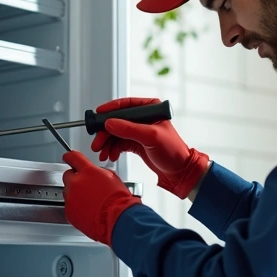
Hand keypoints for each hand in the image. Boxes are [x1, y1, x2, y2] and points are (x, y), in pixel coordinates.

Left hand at [62, 151, 141, 246]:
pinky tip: (88, 209)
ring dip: (76, 194)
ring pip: (68, 191)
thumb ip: (96, 172)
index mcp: (87, 172)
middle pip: (68, 175)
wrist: (117, 220)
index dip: (70, 157)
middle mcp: (76, 183)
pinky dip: (76, 207)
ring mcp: (71, 198)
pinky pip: (69, 205)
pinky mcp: (69, 211)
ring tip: (90, 201)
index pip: (72, 158)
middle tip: (86, 187)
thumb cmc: (118, 200)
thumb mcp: (111, 177)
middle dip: (75, 179)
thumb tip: (92, 173)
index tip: (68, 158)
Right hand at [90, 97, 208, 198]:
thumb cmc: (173, 151)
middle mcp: (143, 118)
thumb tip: (110, 123)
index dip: (110, 109)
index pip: (126, 105)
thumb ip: (129, 129)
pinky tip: (110, 155)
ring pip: (115, 133)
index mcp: (150, 109)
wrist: (179, 171)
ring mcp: (138, 130)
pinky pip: (118, 143)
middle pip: (117, 120)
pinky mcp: (135, 143)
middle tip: (97, 142)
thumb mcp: (151, 137)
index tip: (98, 114)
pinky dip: (112, 149)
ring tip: (102, 153)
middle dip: (105, 132)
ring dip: (107, 143)